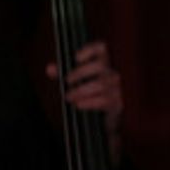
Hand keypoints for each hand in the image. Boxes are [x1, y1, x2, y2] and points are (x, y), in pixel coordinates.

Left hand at [48, 39, 123, 162]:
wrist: (103, 121)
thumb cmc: (90, 95)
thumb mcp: (76, 82)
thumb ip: (63, 73)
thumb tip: (50, 69)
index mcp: (105, 63)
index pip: (101, 48)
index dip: (89, 50)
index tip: (76, 58)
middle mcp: (114, 73)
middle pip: (99, 66)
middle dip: (80, 73)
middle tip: (67, 81)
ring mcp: (119, 89)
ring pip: (100, 85)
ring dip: (81, 91)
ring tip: (69, 97)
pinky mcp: (119, 103)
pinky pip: (104, 101)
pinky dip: (89, 102)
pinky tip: (78, 105)